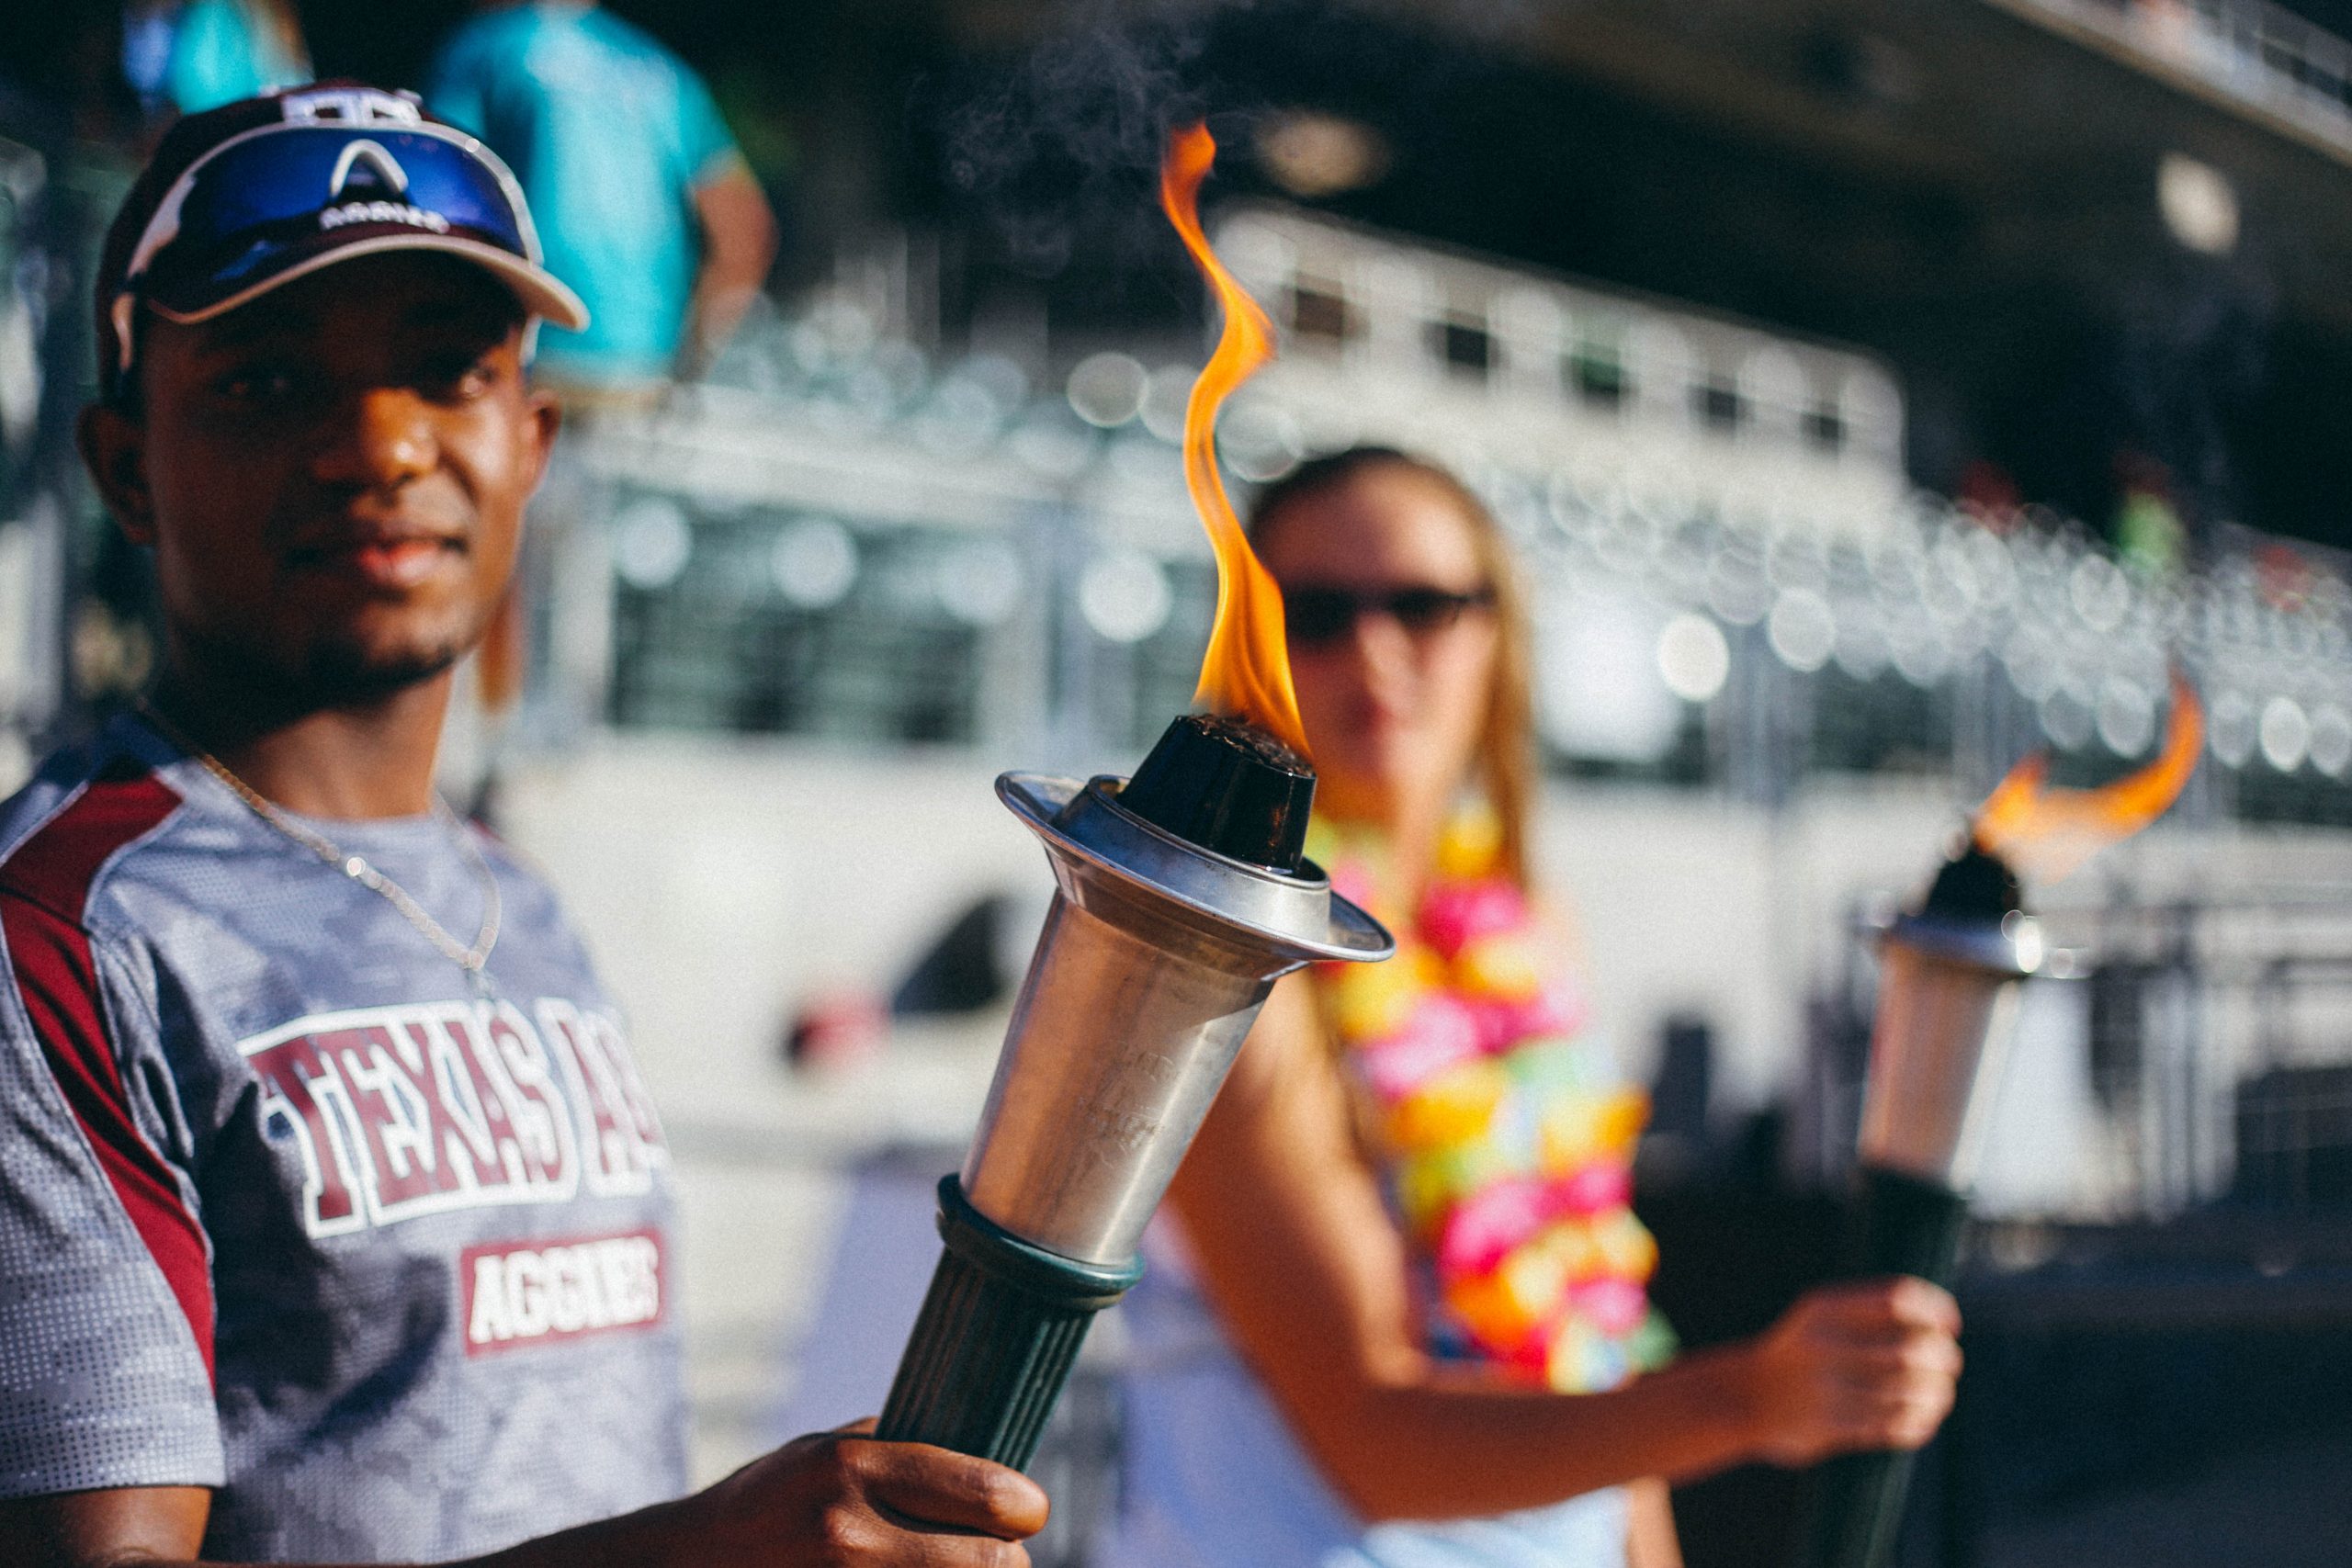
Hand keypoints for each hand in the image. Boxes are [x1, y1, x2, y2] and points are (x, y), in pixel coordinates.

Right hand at [664, 1427, 1048, 1565]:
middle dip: (1008, 1557)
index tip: (1026, 1507)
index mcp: (852, 1467)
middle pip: (989, 1562)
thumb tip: (983, 1449)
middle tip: (1003, 1548)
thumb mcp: (824, 1448)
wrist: (689, 1564)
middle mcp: (850, 1533)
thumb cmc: (768, 1499)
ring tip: (962, 1563)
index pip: (982, 1489)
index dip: (1023, 1504)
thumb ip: (899, 1446)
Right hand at [1734, 1277, 1961, 1466]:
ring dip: (1937, 1394)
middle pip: (1908, 1350)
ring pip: (1906, 1393)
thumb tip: (1942, 1320)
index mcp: (1822, 1309)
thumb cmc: (1803, 1352)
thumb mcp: (1822, 1316)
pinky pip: (1890, 1426)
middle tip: (1950, 1363)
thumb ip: (1872, 1311)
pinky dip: (1918, 1423)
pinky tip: (1924, 1418)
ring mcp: (1823, 1389)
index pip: (1897, 1300)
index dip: (1935, 1310)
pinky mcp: (1827, 1427)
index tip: (1951, 1325)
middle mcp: (1822, 1345)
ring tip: (1943, 1393)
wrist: (1747, 1396)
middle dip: (1943, 1359)